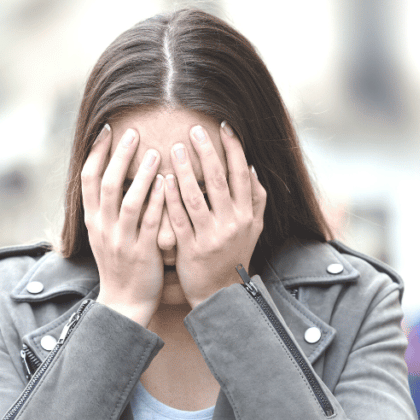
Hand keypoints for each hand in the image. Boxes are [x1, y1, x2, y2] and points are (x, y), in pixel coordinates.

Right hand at [82, 124, 166, 325]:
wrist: (124, 303)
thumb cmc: (119, 265)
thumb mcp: (104, 235)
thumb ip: (106, 208)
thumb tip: (112, 175)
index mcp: (93, 220)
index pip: (87, 179)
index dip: (96, 152)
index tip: (107, 130)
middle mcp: (103, 228)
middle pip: (106, 184)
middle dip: (119, 156)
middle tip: (133, 132)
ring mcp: (122, 240)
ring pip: (129, 201)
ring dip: (140, 175)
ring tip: (154, 152)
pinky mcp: (142, 252)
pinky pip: (150, 222)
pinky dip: (157, 201)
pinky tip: (166, 183)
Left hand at [164, 121, 266, 306]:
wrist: (220, 294)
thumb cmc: (234, 255)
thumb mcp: (254, 228)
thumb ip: (256, 199)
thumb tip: (252, 167)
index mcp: (247, 215)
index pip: (241, 174)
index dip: (233, 149)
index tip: (224, 126)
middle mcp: (232, 223)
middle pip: (218, 181)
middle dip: (207, 152)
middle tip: (193, 129)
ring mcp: (211, 236)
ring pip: (196, 197)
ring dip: (186, 170)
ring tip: (175, 148)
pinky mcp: (190, 249)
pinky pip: (179, 219)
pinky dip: (171, 198)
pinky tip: (163, 180)